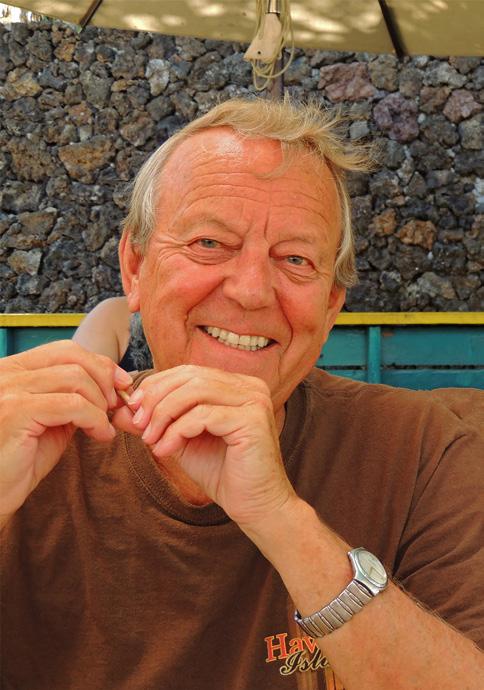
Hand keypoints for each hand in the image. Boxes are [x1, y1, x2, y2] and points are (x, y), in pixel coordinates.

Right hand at [0, 341, 131, 524]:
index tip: (121, 384)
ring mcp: (9, 389)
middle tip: (116, 406)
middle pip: (73, 358)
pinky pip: (72, 405)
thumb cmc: (19, 461)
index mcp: (13, 370)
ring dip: (100, 403)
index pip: (64, 350)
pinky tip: (100, 435)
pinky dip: (95, 418)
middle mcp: (7, 372)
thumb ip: (71, 397)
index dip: (99, 364)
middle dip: (105, 380)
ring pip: (76, 379)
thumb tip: (110, 385)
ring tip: (104, 426)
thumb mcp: (51, 420)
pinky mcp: (15, 411)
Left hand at [113, 365, 295, 529]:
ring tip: (150, 440)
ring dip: (163, 415)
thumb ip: (156, 421)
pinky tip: (165, 450)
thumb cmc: (222, 472)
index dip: (156, 386)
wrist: (255, 505)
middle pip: (189, 376)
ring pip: (194, 392)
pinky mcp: (252, 419)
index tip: (132, 408)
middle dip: (156, 399)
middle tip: (137, 424)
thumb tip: (120, 409)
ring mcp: (254, 400)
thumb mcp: (181, 440)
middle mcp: (249, 386)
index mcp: (236, 384)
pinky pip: (203, 415)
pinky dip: (177, 431)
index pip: (188, 371)